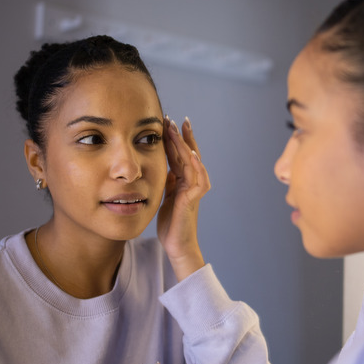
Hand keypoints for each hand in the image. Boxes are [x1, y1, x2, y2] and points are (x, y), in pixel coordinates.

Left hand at [157, 116, 210, 280]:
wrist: (176, 244)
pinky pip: (198, 179)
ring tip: (180, 130)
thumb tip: (165, 165)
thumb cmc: (171, 223)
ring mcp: (195, 190)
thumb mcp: (165, 196)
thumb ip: (168, 181)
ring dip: (187, 145)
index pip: (180, 155)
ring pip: (193, 162)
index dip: (175, 139)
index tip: (169, 123)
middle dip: (182, 136)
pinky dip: (196, 166)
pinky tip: (192, 155)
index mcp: (183, 181)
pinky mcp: (194, 199)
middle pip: (189, 154)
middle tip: (175, 119)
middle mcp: (192, 182)